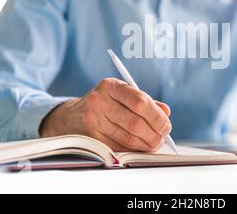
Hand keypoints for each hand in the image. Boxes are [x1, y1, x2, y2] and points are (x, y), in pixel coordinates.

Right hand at [39, 78, 171, 151]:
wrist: (70, 117)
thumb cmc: (104, 104)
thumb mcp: (121, 95)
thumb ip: (144, 101)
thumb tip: (165, 112)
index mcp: (111, 86)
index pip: (140, 101)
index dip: (156, 116)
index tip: (166, 125)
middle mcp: (99, 101)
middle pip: (135, 122)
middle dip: (154, 133)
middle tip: (162, 138)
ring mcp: (93, 120)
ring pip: (128, 138)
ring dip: (146, 144)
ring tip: (153, 144)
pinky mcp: (90, 138)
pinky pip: (119, 147)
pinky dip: (133, 150)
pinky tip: (139, 148)